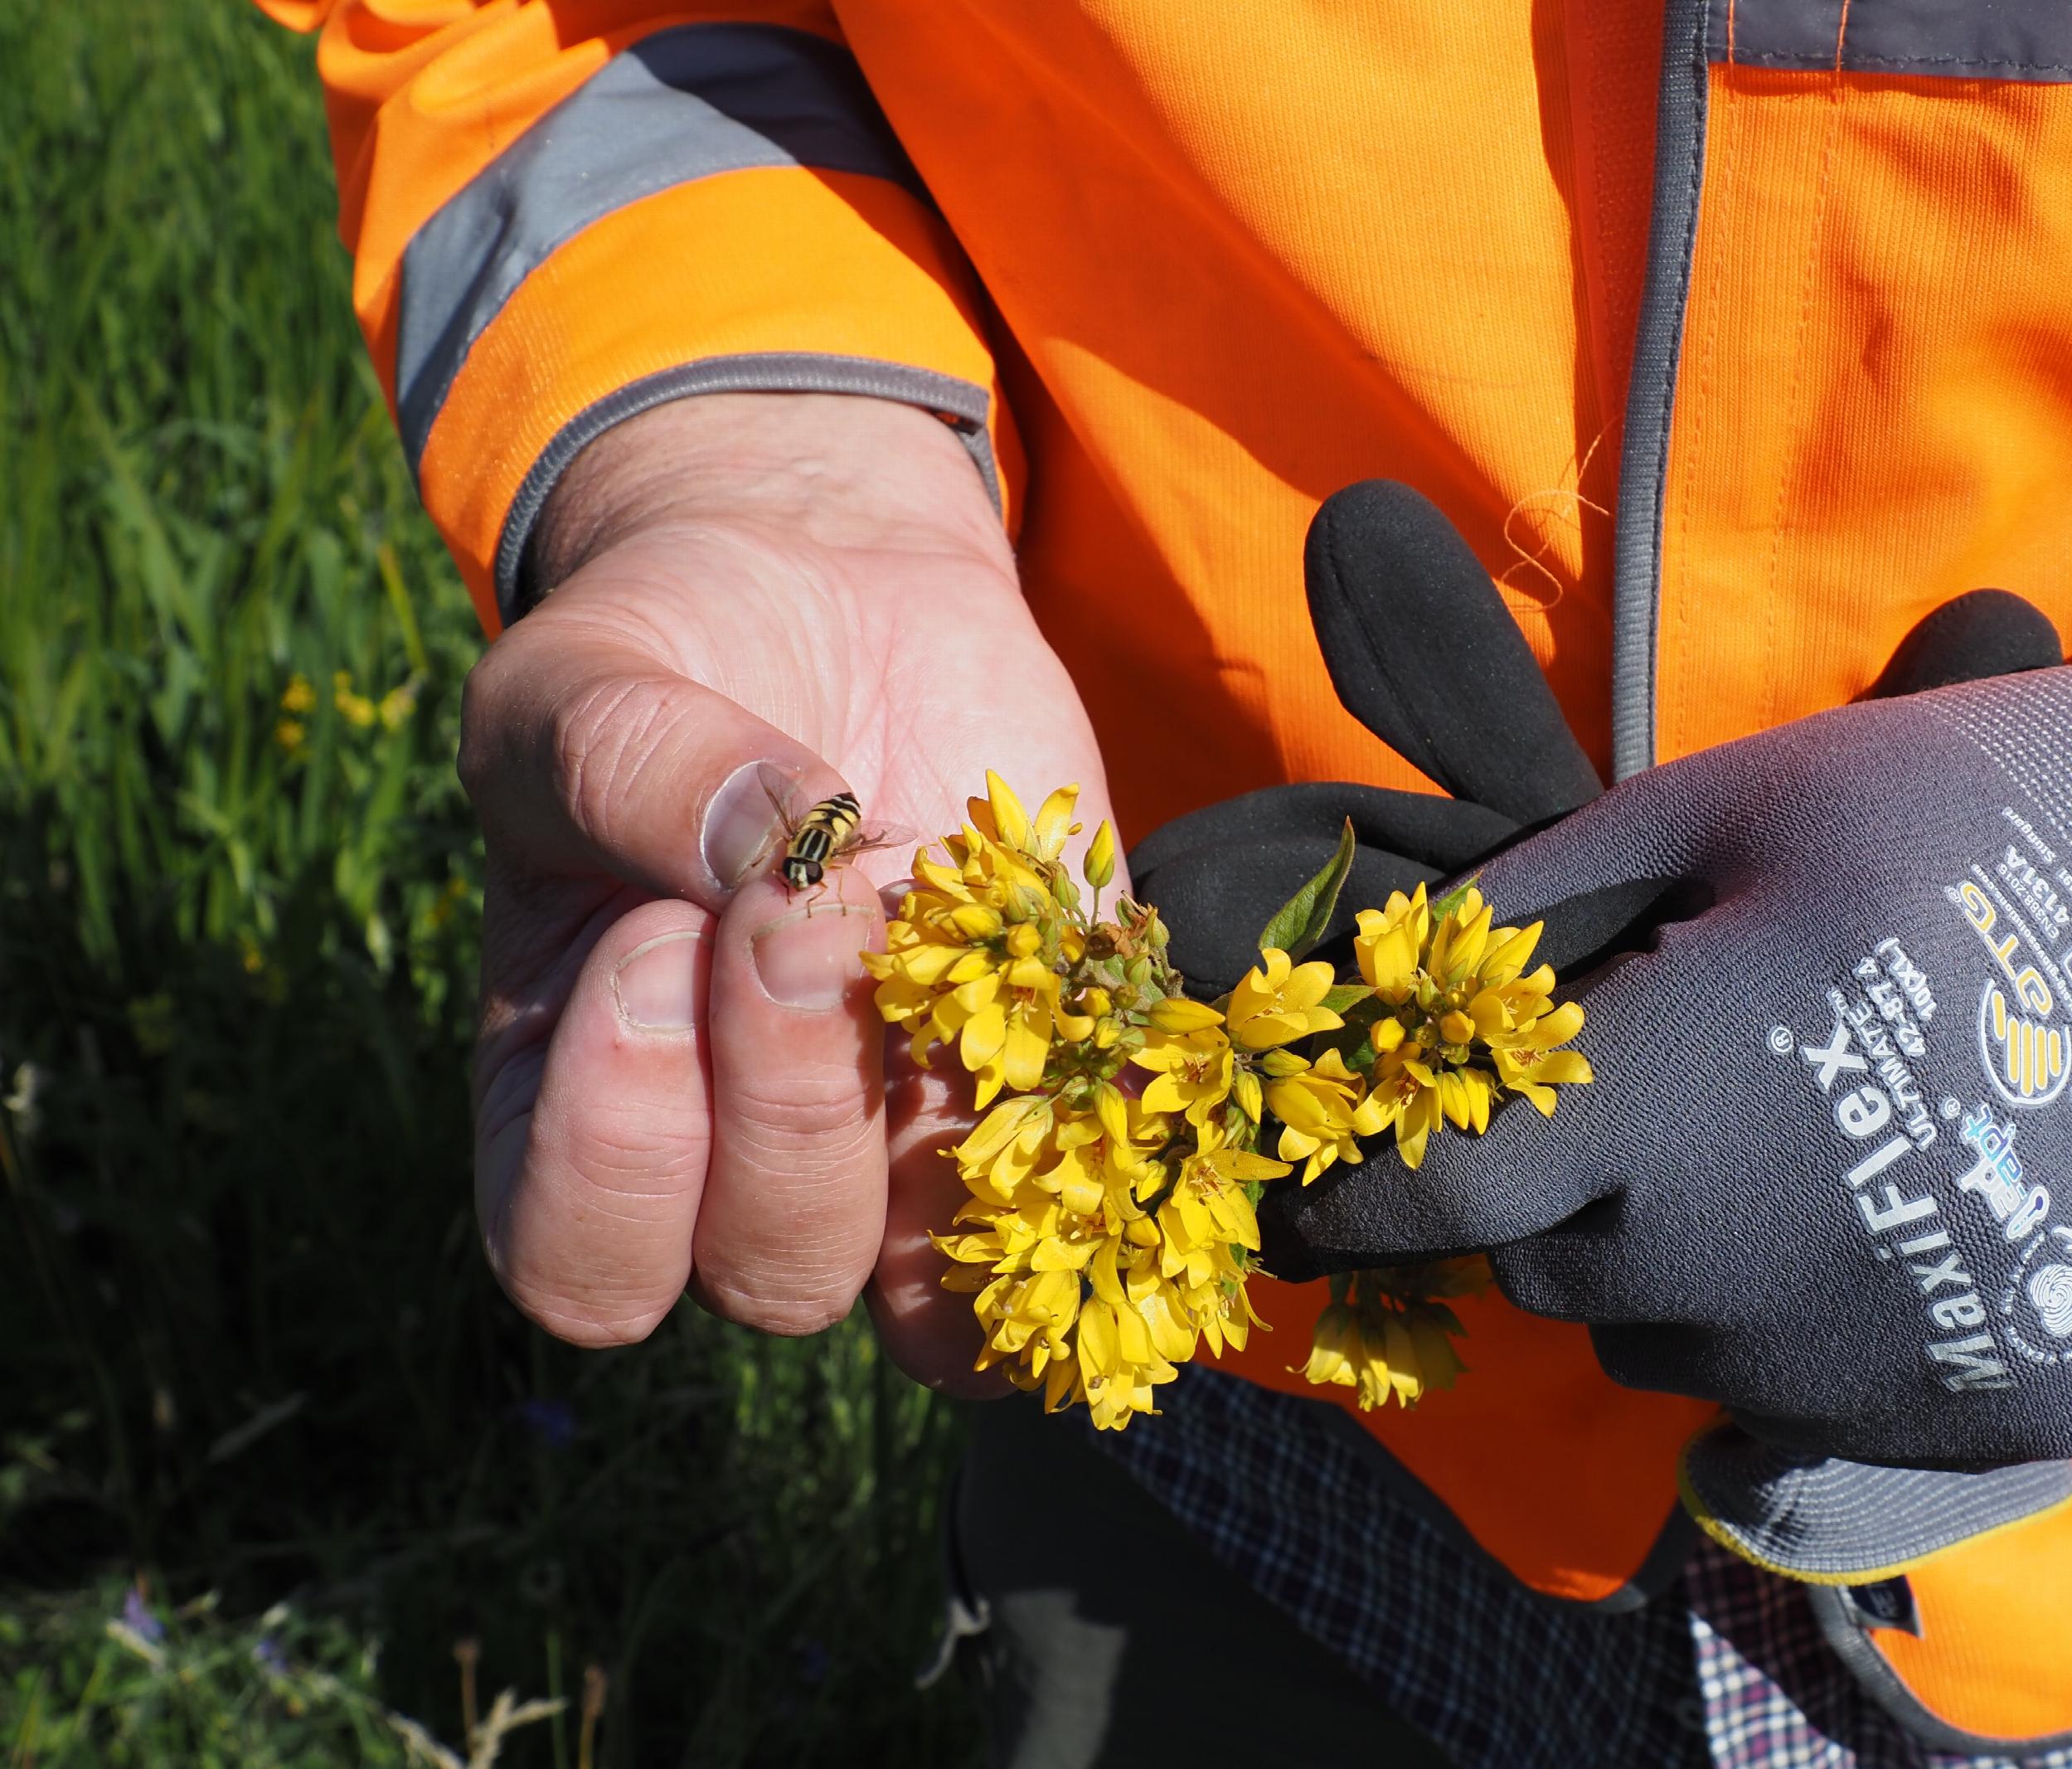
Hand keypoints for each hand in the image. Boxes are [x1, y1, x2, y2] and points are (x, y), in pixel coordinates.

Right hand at [457, 393, 1111, 1390]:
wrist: (833, 590)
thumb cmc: (666, 657)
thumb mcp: (586, 685)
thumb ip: (630, 770)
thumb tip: (780, 849)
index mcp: (580, 1110)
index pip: (586, 1264)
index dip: (621, 1149)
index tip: (651, 941)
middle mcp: (746, 1160)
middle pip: (774, 1276)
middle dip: (789, 1106)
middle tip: (792, 913)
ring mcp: (913, 1136)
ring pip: (944, 1290)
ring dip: (950, 1141)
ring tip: (923, 942)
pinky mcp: (1057, 1071)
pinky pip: (1107, 1185)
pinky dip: (1119, 1133)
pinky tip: (1089, 1005)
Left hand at [1273, 603, 2071, 1468]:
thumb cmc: (1936, 816)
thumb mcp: (1710, 806)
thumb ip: (1525, 912)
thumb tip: (1379, 979)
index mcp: (1668, 1108)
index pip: (1434, 1197)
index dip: (1354, 1189)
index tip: (1313, 1185)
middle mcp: (1751, 1272)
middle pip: (1548, 1274)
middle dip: (1552, 1189)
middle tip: (1637, 1084)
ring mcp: (1878, 1362)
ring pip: (1669, 1347)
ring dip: (1676, 1260)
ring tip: (1785, 1126)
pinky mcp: (1990, 1412)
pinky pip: (1811, 1396)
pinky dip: (1809, 1318)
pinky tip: (1890, 1202)